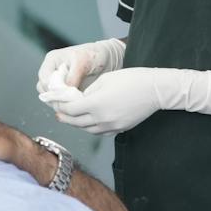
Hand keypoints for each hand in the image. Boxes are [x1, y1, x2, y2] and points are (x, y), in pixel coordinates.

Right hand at [35, 38, 126, 96]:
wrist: (108, 59)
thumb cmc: (94, 55)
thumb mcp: (82, 61)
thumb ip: (72, 76)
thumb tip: (64, 92)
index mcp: (52, 61)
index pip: (44, 78)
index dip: (52, 88)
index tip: (65, 94)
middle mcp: (52, 72)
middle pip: (44, 89)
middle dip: (55, 98)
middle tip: (69, 103)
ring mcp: (59, 82)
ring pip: (51, 97)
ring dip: (61, 103)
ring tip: (75, 104)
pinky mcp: (67, 91)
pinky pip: (62, 101)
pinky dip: (67, 105)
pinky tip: (78, 105)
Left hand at [50, 67, 210, 134]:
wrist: (156, 89)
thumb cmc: (131, 79)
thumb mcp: (104, 80)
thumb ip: (87, 92)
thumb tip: (77, 100)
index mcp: (96, 105)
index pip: (69, 110)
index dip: (59, 106)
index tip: (53, 101)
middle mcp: (102, 119)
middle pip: (75, 122)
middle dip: (64, 116)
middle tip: (57, 111)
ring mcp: (112, 126)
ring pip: (87, 129)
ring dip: (76, 123)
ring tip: (70, 116)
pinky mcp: (121, 129)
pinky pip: (100, 132)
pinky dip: (91, 127)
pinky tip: (88, 120)